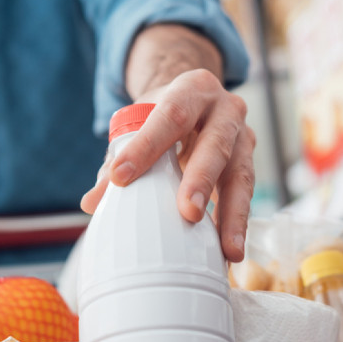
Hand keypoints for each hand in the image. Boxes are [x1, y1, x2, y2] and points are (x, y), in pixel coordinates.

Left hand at [81, 69, 255, 261]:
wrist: (198, 100)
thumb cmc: (163, 115)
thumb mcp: (140, 123)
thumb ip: (116, 158)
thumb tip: (93, 202)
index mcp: (192, 89)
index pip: (170, 115)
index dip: (146, 146)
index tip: (120, 177)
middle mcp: (225, 109)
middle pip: (215, 144)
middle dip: (202, 179)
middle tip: (189, 212)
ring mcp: (243, 137)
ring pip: (241, 175)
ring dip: (233, 214)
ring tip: (228, 250)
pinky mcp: (249, 163)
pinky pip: (246, 196)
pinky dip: (237, 224)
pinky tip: (230, 252)